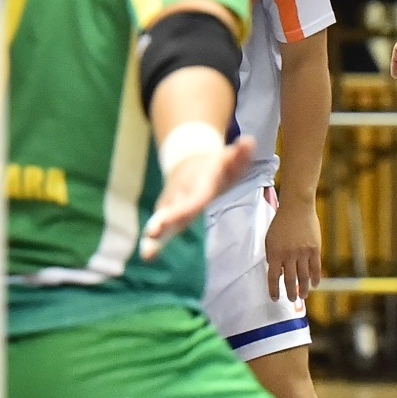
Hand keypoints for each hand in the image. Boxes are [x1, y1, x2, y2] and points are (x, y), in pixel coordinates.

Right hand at [140, 136, 256, 260]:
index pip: (194, 199)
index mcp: (200, 184)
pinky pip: (162, 226)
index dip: (184, 208)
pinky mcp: (169, 211)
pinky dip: (155, 241)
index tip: (173, 217)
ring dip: (156, 234)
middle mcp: (183, 194)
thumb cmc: (216, 165)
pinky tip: (148, 256)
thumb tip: (249, 142)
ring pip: (164, 219)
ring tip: (147, 254)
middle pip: (174, 210)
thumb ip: (240, 154)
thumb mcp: (229, 158)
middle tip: (151, 233)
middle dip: (164, 221)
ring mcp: (173, 203)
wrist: (189, 161)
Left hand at [264, 197, 322, 301]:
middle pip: (290, 280)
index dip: (274, 290)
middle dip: (290, 292)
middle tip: (291, 300)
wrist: (297, 207)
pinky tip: (315, 285)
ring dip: (303, 288)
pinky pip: (315, 268)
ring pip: (304, 276)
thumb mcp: (270, 239)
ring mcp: (303, 253)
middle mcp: (288, 255)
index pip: (273, 277)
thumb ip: (272, 256)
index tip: (275, 299)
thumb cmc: (281, 223)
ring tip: (303, 296)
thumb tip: (278, 274)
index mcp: (275, 253)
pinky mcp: (315, 249)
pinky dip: (316, 278)